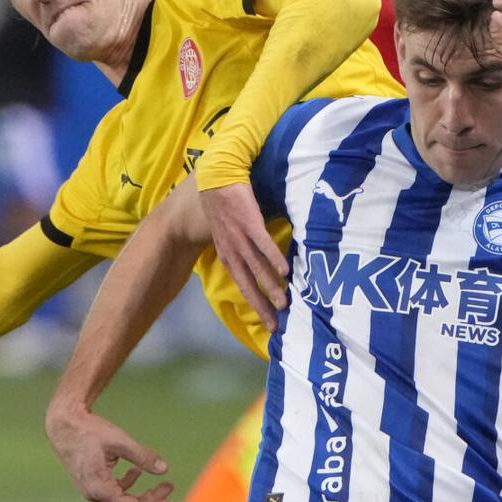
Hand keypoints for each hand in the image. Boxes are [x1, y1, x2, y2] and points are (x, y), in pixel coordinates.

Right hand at [44, 394, 174, 501]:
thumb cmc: (89, 431)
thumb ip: (143, 457)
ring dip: (142, 493)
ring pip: (122, 499)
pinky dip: (127, 484)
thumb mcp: (120, 441)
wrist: (62, 424)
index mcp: (101, 488)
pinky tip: (136, 472)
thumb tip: (164, 469)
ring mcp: (91, 490)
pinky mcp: (90, 482)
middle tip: (170, 487)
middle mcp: (94, 494)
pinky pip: (113, 491)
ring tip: (162, 483)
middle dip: (151, 500)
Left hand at [199, 181, 287, 332]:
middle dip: (261, 305)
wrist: (217, 177)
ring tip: (284, 303)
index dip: (254, 302)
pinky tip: (284, 271)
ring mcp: (240, 237)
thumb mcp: (227, 230)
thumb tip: (257, 257)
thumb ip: (240, 245)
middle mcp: (232, 250)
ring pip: (257, 268)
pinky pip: (263, 244)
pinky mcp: (250, 222)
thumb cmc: (224, 202)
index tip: (267, 320)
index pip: (241, 283)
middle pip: (248, 283)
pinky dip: (273, 258)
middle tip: (276, 324)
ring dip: (270, 286)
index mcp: (227, 253)